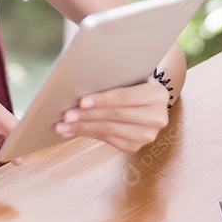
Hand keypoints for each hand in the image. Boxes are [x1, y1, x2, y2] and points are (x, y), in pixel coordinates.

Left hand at [53, 79, 169, 152]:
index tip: (81, 101)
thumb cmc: (132, 81)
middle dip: (88, 115)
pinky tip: (71, 131)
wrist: (147, 101)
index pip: (125, 97)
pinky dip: (87, 134)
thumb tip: (79, 82)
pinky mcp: (135, 146)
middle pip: (116, 115)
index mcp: (158, 95)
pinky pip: (107, 140)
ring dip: (83, 128)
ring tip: (62, 125)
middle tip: (66, 115)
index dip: (102, 99)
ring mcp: (147, 135)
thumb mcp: (131, 76)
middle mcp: (157, 117)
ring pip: (109, 130)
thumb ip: (115, 78)